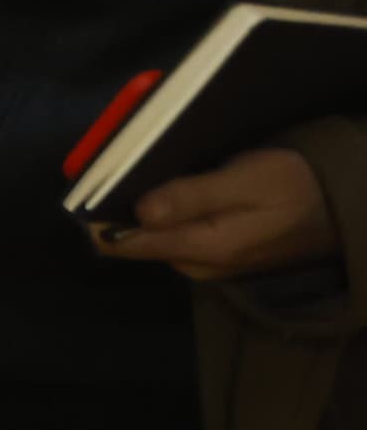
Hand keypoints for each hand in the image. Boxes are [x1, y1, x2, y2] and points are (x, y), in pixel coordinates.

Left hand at [97, 146, 338, 278]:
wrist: (342, 206)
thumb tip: (139, 212)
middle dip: (123, 206)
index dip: (98, 216)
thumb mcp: (245, 181)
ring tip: (145, 171)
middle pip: (134, 239)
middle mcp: (196, 264)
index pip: (124, 244)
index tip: (88, 185)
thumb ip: (191, 197)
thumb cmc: (295, 185)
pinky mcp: (215, 254)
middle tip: (121, 165)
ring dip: (146, 207)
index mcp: (201, 248)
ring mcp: (205, 263)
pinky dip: (167, 212)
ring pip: (154, 235)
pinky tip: (171, 187)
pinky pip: (174, 234)